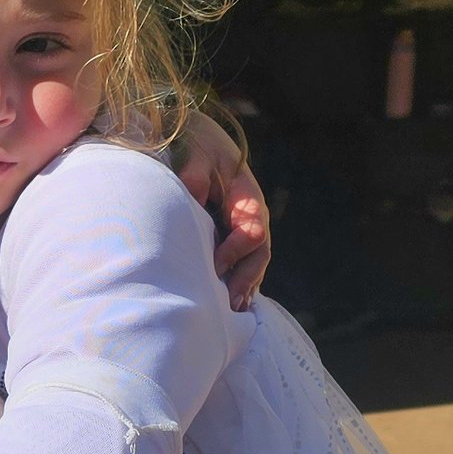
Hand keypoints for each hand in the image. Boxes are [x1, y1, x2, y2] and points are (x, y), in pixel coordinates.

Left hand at [171, 108, 270, 311]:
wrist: (201, 140)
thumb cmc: (198, 146)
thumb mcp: (197, 153)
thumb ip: (195, 173)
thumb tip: (193, 194)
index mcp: (247, 196)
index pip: (251, 230)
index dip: (235, 250)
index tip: (214, 266)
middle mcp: (252, 215)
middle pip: (259, 253)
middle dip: (245, 279)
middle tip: (229, 303)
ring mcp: (247, 227)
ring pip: (255, 262)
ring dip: (245, 287)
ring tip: (234, 313)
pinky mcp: (236, 236)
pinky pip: (244, 263)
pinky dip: (241, 283)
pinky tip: (233, 306)